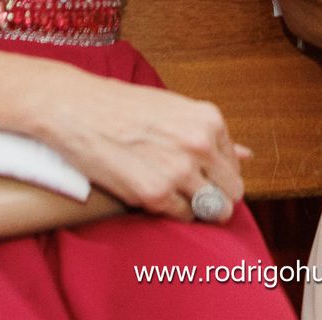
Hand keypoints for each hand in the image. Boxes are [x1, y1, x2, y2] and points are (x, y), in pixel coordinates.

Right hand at [27, 70, 247, 221]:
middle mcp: (200, 145)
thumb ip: (211, 136)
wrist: (75, 108)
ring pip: (210, 210)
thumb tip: (246, 155)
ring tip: (170, 192)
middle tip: (190, 192)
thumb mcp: (174, 109)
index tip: (199, 176)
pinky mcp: (154, 194)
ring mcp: (179, 171)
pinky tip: (152, 193)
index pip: (235, 168)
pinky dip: (170, 211)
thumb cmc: (121, 106)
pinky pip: (181, 217)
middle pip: (231, 193)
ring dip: (194, 207)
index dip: (217, 176)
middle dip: (214, 197)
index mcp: (209, 121)